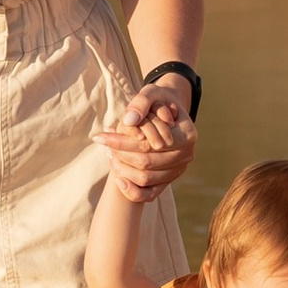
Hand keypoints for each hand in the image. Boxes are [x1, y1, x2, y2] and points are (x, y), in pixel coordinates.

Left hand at [99, 85, 194, 199]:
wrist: (168, 112)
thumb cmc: (158, 100)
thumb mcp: (151, 93)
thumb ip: (140, 103)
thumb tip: (129, 121)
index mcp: (187, 134)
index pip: (149, 144)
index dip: (122, 141)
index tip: (100, 136)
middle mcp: (186, 155)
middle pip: (146, 162)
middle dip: (119, 154)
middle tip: (102, 144)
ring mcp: (179, 170)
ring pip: (145, 178)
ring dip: (122, 169)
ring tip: (108, 154)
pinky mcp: (170, 180)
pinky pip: (150, 194)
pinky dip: (132, 191)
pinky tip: (117, 179)